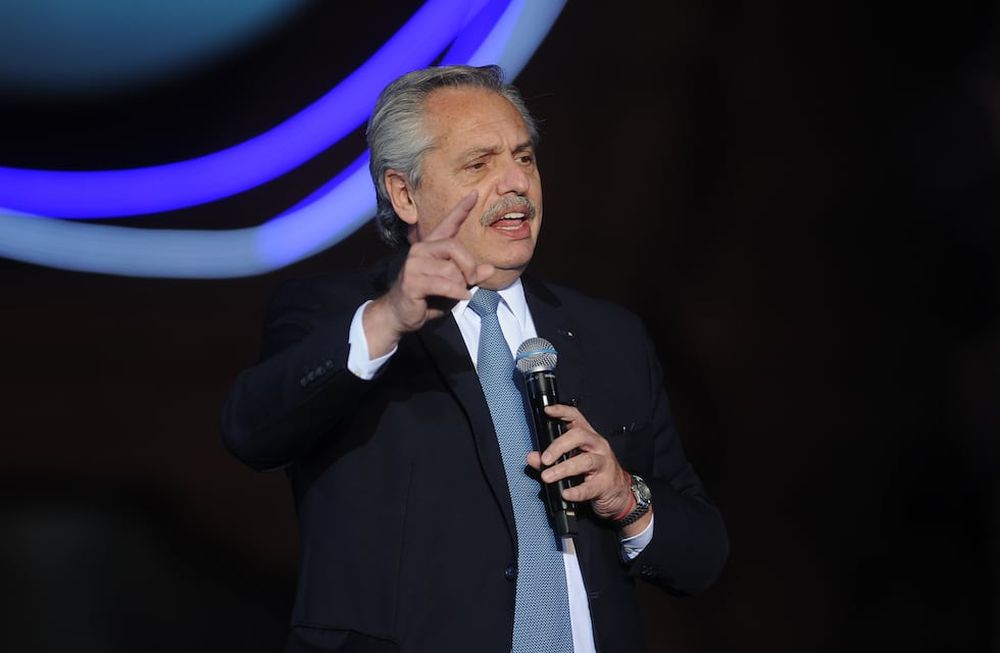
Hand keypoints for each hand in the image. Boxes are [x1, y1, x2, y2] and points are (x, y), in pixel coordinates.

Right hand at [364, 191, 493, 355]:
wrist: (401, 314)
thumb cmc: (428, 297)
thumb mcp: (454, 284)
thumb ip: (470, 275)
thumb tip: (490, 269)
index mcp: (431, 246)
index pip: (449, 223)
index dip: (462, 208)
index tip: (475, 194)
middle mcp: (421, 250)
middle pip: (454, 247)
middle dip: (469, 266)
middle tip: (471, 281)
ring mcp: (414, 264)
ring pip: (451, 269)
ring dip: (461, 284)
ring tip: (459, 292)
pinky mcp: (412, 281)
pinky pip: (444, 284)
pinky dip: (457, 293)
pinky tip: (461, 297)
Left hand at [526, 404, 633, 520]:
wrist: (618, 494)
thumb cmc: (594, 473)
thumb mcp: (572, 461)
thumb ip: (550, 459)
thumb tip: (532, 457)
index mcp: (588, 437)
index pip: (576, 417)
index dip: (562, 411)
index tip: (548, 411)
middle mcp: (598, 446)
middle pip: (580, 436)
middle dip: (559, 446)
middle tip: (545, 459)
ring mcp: (604, 464)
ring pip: (585, 461)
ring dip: (563, 468)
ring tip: (547, 476)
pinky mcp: (605, 484)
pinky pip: (589, 487)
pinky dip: (576, 491)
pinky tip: (565, 493)